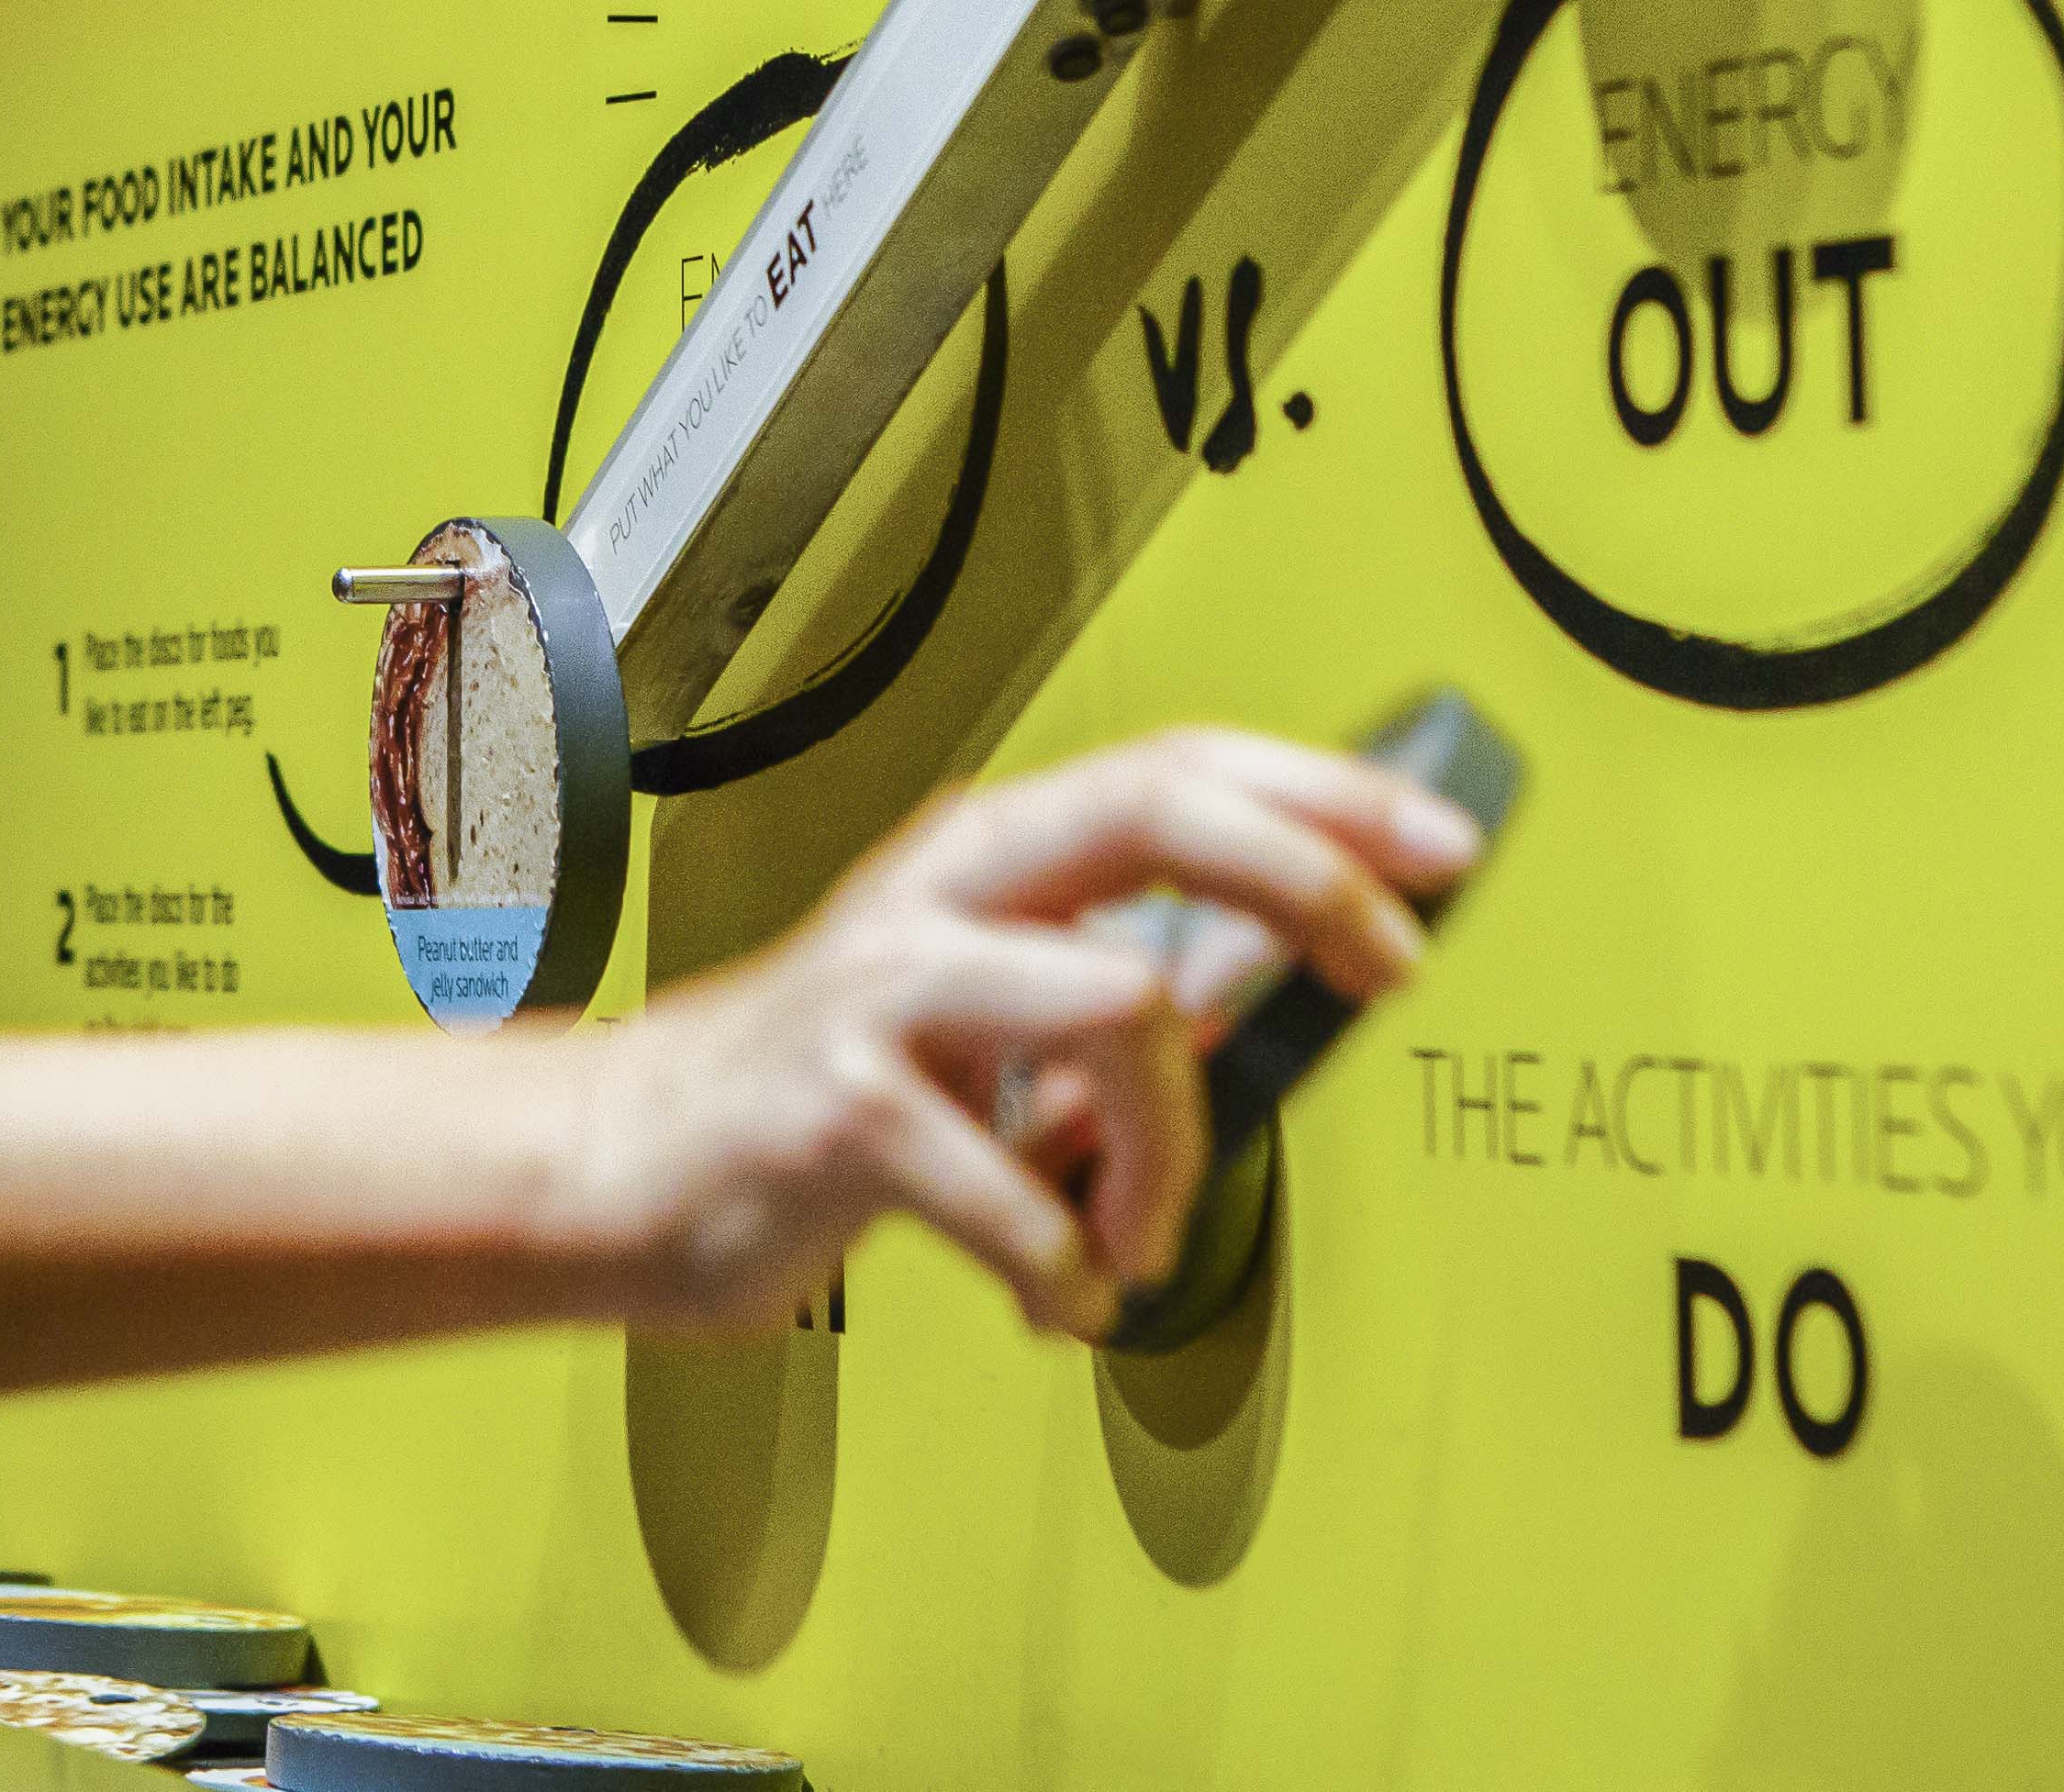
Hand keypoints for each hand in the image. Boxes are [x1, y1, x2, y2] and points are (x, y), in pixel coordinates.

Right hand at [554, 727, 1479, 1341]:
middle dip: (1308, 877)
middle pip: (1156, 814)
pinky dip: (1064, 1266)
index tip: (1443, 848)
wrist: (620, 1163)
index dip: (1325, 796)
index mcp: (984, 859)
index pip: (1179, 770)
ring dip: (1174, 1153)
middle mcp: (937, 895)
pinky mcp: (839, 1107)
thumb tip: (1295, 976)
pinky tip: (1054, 1293)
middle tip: (1393, 968)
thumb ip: (1119, 985)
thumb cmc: (825, 1095)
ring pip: (1123, 1007)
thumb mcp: (984, 1014)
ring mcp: (883, 991)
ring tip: (1137, 1238)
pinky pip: (1016, 1189)